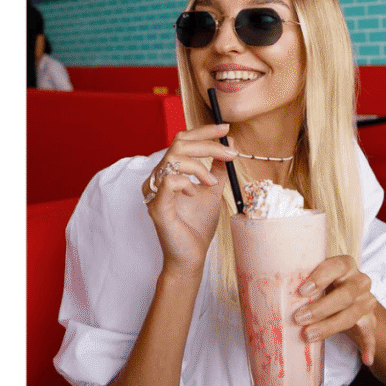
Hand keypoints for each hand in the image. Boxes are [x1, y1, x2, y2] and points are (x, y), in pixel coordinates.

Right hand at [141, 124, 237, 276]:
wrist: (192, 256)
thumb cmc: (198, 225)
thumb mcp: (213, 190)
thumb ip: (218, 167)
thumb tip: (229, 144)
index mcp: (170, 171)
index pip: (183, 140)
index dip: (204, 131)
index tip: (226, 128)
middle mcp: (159, 177)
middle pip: (179, 143)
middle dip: (208, 144)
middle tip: (230, 153)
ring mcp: (155, 191)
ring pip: (174, 157)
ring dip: (200, 166)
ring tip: (212, 183)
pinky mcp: (157, 205)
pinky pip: (170, 180)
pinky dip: (188, 182)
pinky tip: (195, 193)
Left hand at [293, 255, 377, 365]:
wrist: (351, 296)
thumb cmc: (325, 284)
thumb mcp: (317, 276)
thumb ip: (302, 279)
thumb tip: (267, 290)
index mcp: (345, 265)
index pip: (336, 266)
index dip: (320, 278)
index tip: (302, 291)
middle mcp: (359, 281)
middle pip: (344, 294)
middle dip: (320, 308)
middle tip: (298, 318)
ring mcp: (366, 300)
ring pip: (352, 315)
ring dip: (330, 327)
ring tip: (309, 336)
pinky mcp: (370, 319)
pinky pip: (370, 334)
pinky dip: (368, 346)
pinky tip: (366, 359)